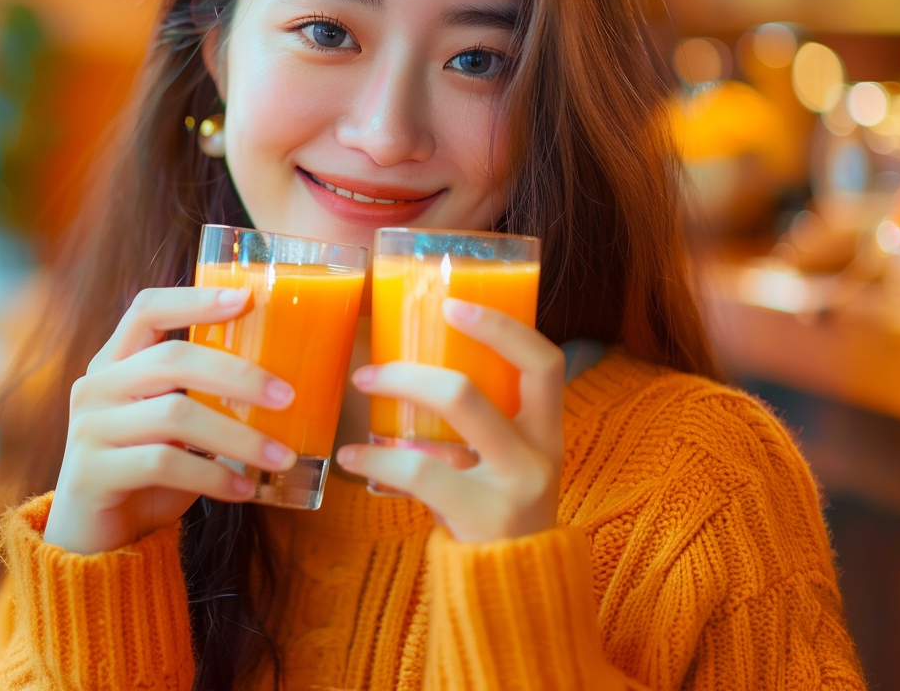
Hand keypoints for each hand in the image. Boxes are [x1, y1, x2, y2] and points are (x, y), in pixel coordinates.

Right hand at [43, 286, 298, 554]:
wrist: (99, 542)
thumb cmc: (150, 472)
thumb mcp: (177, 424)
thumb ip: (205, 395)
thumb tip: (286, 383)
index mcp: (116, 362)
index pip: (147, 309)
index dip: (195, 298)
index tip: (246, 297)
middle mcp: (96, 386)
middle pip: (173, 360)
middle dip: (238, 375)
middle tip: (287, 396)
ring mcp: (88, 428)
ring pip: (175, 415)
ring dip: (239, 437)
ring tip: (281, 456)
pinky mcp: (91, 473)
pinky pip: (163, 463)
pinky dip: (213, 477)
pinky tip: (246, 490)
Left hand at [335, 299, 565, 542]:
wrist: (519, 593)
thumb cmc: (498, 514)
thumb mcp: (507, 463)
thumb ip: (480, 424)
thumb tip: (415, 367)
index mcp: (547, 430)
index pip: (544, 362)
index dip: (502, 328)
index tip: (454, 305)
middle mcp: (540, 453)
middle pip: (479, 386)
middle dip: (414, 368)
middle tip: (370, 368)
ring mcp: (515, 486)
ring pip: (453, 413)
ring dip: (396, 395)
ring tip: (359, 395)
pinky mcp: (485, 517)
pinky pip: (421, 471)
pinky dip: (378, 457)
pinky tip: (353, 457)